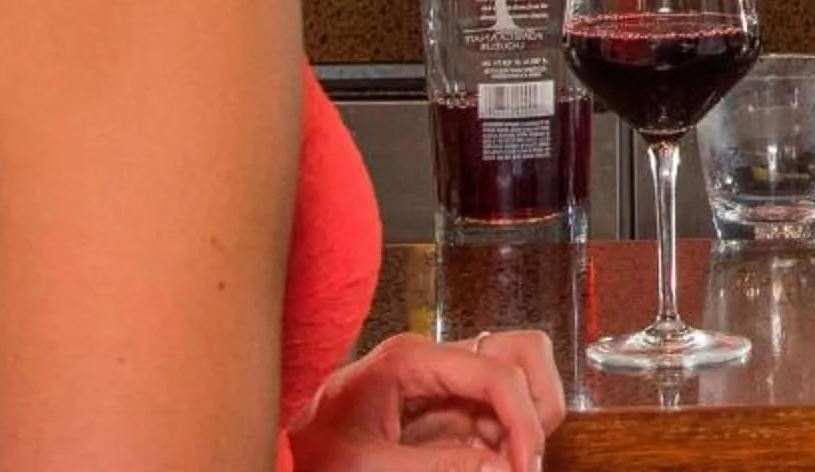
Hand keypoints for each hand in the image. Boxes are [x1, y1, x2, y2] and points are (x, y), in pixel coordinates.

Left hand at [289, 330, 565, 471]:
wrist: (280, 456)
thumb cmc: (310, 457)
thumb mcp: (365, 468)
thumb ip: (435, 468)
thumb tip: (504, 470)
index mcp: (409, 360)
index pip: (495, 372)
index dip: (523, 420)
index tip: (525, 468)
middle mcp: (433, 359)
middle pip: (519, 354)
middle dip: (535, 405)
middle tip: (525, 459)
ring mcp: (441, 378)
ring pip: (515, 378)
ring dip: (523, 421)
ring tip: (505, 464)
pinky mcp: (441, 404)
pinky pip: (493, 410)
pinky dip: (504, 436)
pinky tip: (485, 463)